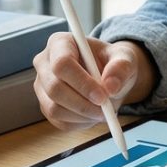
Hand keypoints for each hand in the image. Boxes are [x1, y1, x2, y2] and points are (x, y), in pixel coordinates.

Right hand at [32, 33, 155, 129]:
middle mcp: (44, 63)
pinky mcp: (45, 105)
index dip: (82, 83)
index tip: (102, 96)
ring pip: (54, 108)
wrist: (109, 76)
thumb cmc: (113, 62)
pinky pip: (59, 122)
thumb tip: (111, 86)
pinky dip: (80, 123)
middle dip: (82, 104)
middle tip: (105, 110)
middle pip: (54, 88)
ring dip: (82, 116)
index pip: (62, 64)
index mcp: (60, 43)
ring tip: (103, 111)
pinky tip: (93, 115)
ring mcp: (42, 86)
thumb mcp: (124, 58)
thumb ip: (121, 67)